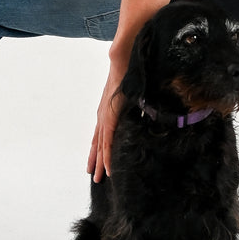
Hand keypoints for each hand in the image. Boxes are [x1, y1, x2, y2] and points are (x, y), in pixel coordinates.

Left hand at [88, 60, 127, 181]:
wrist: (123, 62)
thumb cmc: (128, 74)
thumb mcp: (132, 93)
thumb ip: (135, 104)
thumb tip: (144, 111)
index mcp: (107, 111)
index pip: (101, 135)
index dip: (99, 149)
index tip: (98, 161)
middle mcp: (103, 116)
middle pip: (98, 144)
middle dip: (96, 161)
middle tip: (95, 176)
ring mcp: (104, 118)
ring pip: (101, 147)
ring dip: (100, 163)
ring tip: (98, 177)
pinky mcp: (109, 118)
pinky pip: (107, 142)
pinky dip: (107, 156)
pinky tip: (107, 167)